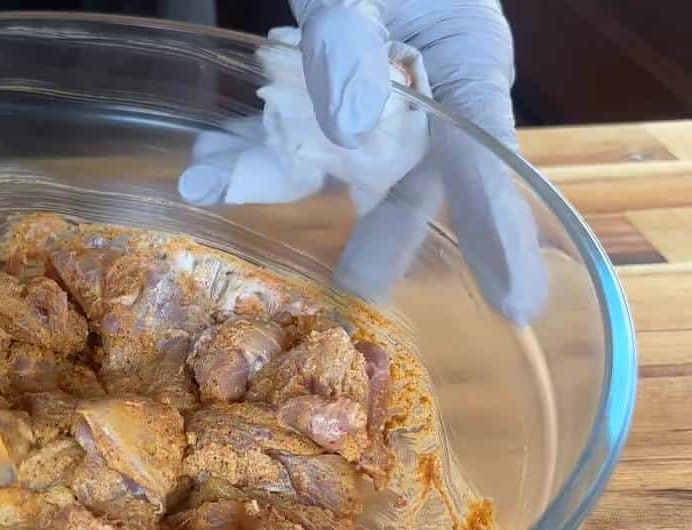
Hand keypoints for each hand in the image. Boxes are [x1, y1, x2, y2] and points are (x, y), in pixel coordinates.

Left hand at [184, 1, 546, 324]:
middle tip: (353, 297)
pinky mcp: (319, 95)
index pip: (488, 155)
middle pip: (410, 182)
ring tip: (206, 179)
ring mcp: (370, 100)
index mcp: (467, 61)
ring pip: (331, 164)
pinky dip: (246, 149)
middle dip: (375, 238)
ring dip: (267, 176)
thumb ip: (355, 40)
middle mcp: (426, 96)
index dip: (498, 229)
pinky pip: (285, 138)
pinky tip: (205, 158)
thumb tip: (349, 127)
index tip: (514, 300)